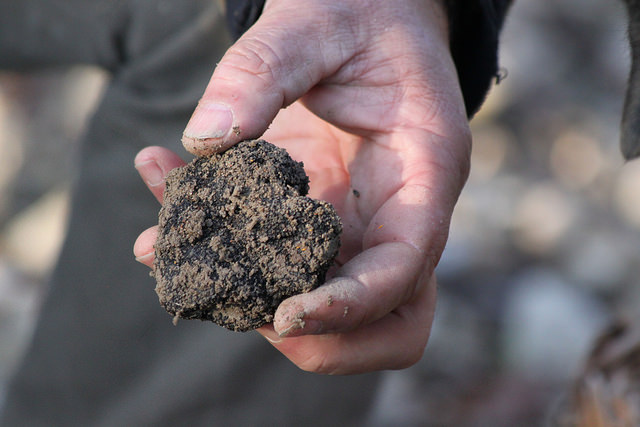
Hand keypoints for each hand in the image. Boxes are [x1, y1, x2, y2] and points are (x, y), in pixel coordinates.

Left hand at [134, 0, 470, 374]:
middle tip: (250, 315)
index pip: (406, 268)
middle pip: (391, 321)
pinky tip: (160, 227)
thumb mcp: (313, 22)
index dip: (353, 306)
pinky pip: (283, 266)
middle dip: (326, 339)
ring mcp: (362, 222)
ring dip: (256, 305)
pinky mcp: (321, 218)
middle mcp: (401, 212)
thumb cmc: (356, 12)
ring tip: (173, 257)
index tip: (285, 315)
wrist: (364, 14)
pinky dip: (225, 264)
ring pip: (332, 307)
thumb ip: (262, 71)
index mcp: (424, 171)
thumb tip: (204, 141)